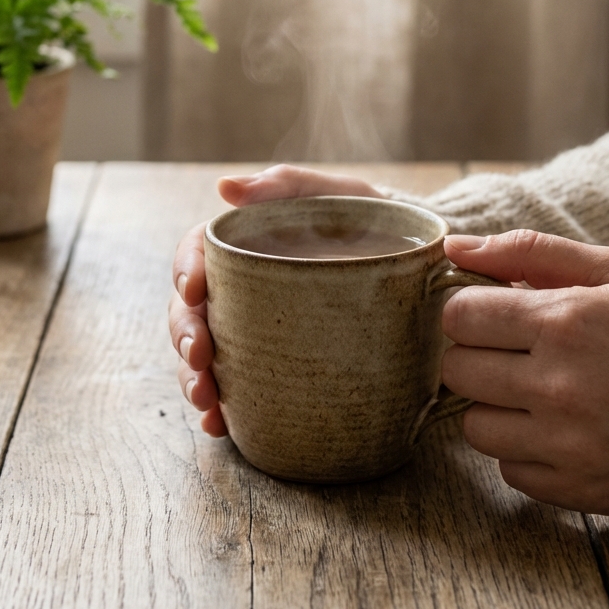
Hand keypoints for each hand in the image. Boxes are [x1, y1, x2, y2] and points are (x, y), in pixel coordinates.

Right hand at [169, 164, 383, 435]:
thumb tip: (223, 187)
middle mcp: (239, 291)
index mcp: (244, 245)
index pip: (196, 254)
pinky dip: (221, 409)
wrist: (423, 276)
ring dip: (194, 379)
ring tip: (206, 402)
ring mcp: (253, 332)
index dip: (186, 271)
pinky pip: (237, 391)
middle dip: (185, 336)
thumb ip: (286, 185)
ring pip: (204, 356)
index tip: (194, 290)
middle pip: (190, 311)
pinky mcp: (273, 367)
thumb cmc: (374, 225)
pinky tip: (220, 424)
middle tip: (200, 358)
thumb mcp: (338, 196)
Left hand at [441, 230, 608, 513]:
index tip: (494, 313)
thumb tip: (454, 245)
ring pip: (474, 426)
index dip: (471, 310)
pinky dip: (526, 451)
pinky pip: (509, 469)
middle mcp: (557, 386)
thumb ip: (528, 251)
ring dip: (496, 407)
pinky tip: (562, 429)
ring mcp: (565, 444)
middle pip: (457, 370)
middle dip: (478, 355)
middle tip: (516, 351)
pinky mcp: (576, 488)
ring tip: (540, 391)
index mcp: (563, 322)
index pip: (459, 315)